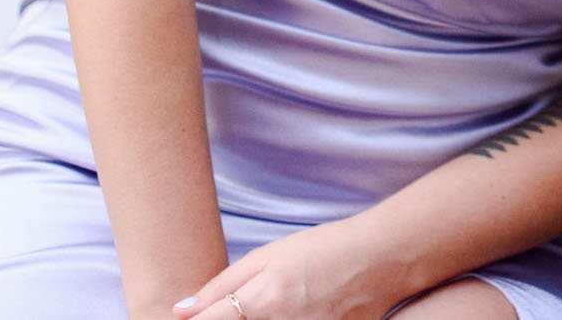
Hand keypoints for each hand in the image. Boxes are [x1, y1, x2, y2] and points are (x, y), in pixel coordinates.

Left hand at [172, 220, 400, 319]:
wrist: (382, 257)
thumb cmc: (324, 249)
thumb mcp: (269, 255)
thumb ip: (221, 285)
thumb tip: (180, 311)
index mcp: (264, 300)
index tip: (186, 319)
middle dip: (230, 319)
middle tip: (246, 305)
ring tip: (274, 304)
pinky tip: (297, 313)